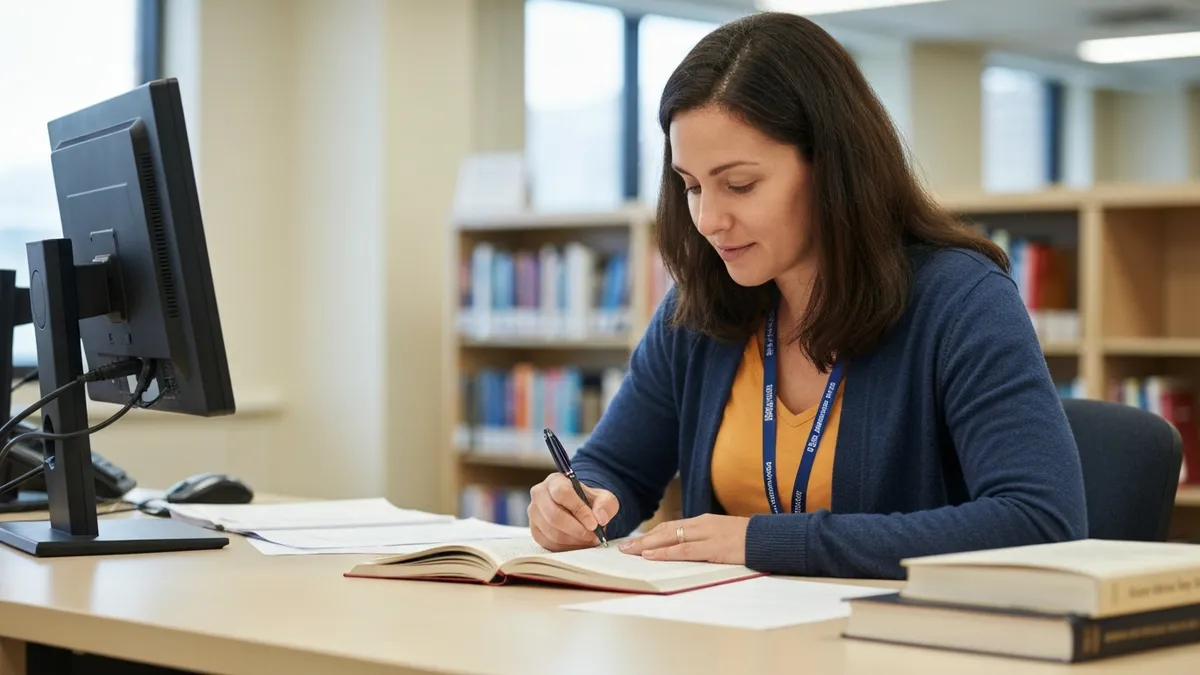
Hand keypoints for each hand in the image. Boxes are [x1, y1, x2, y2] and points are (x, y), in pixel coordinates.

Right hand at [528, 473, 618, 551]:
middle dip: (577, 530)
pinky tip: (578, 543)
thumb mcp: (603, 498)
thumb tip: (600, 518)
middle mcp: (539, 495)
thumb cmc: (589, 502)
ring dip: (574, 540)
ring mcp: (534, 514)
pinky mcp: (535, 531)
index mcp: (555, 481)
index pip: (562, 493)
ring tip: (589, 540)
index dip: (579, 510)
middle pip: (554, 516)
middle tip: (593, 536)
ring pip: (552, 532)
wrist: (578, 510)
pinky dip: (567, 547)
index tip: (594, 524)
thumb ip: (606, 504)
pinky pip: (549, 544)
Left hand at [618, 514, 748, 564]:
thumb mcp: (723, 536)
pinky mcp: (713, 548)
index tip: (636, 542)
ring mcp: (706, 535)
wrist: (770, 538)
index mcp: (703, 522)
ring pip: (670, 539)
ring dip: (647, 546)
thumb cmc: (749, 539)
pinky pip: (684, 551)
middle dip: (643, 540)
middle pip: (665, 531)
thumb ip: (706, 540)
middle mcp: (701, 525)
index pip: (671, 527)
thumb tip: (689, 549)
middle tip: (623, 547)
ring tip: (630, 552)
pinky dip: (665, 553)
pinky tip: (651, 555)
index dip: (652, 534)